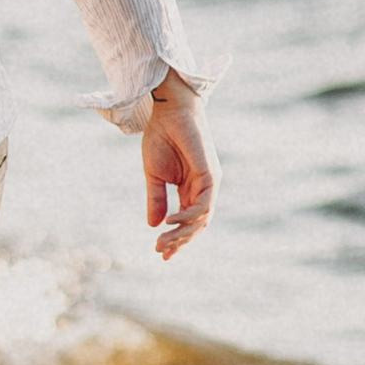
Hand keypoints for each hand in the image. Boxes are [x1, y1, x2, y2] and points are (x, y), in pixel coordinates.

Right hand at [142, 78, 216, 258]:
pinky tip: (171, 221)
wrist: (169, 111)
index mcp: (191, 189)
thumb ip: (156, 199)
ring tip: (163, 241)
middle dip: (178, 241)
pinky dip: (188, 216)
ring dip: (182, 233)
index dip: (175, 239)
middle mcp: (203, 189)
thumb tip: (154, 225)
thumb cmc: (161, 137)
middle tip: (159, 250)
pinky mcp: (210, 175)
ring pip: (202, 219)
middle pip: (196, 225)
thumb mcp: (154, 175)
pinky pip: (203, 204)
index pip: (187, 222)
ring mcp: (209, 183)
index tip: (160, 253)